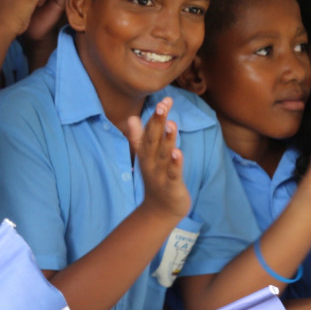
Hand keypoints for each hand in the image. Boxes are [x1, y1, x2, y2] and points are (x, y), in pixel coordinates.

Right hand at [127, 96, 190, 220]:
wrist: (160, 209)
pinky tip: (178, 153)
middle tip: (162, 105)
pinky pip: (172, 173)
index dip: (155, 116)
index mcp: (145, 153)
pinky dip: (175, 164)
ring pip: (163, 154)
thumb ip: (139, 136)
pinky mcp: (170, 185)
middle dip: (157, 123)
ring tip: (171, 124)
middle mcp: (150, 161)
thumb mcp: (146, 156)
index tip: (164, 100)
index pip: (148, 132)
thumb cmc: (156, 178)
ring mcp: (159, 174)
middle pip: (153, 140)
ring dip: (167, 140)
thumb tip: (132, 117)